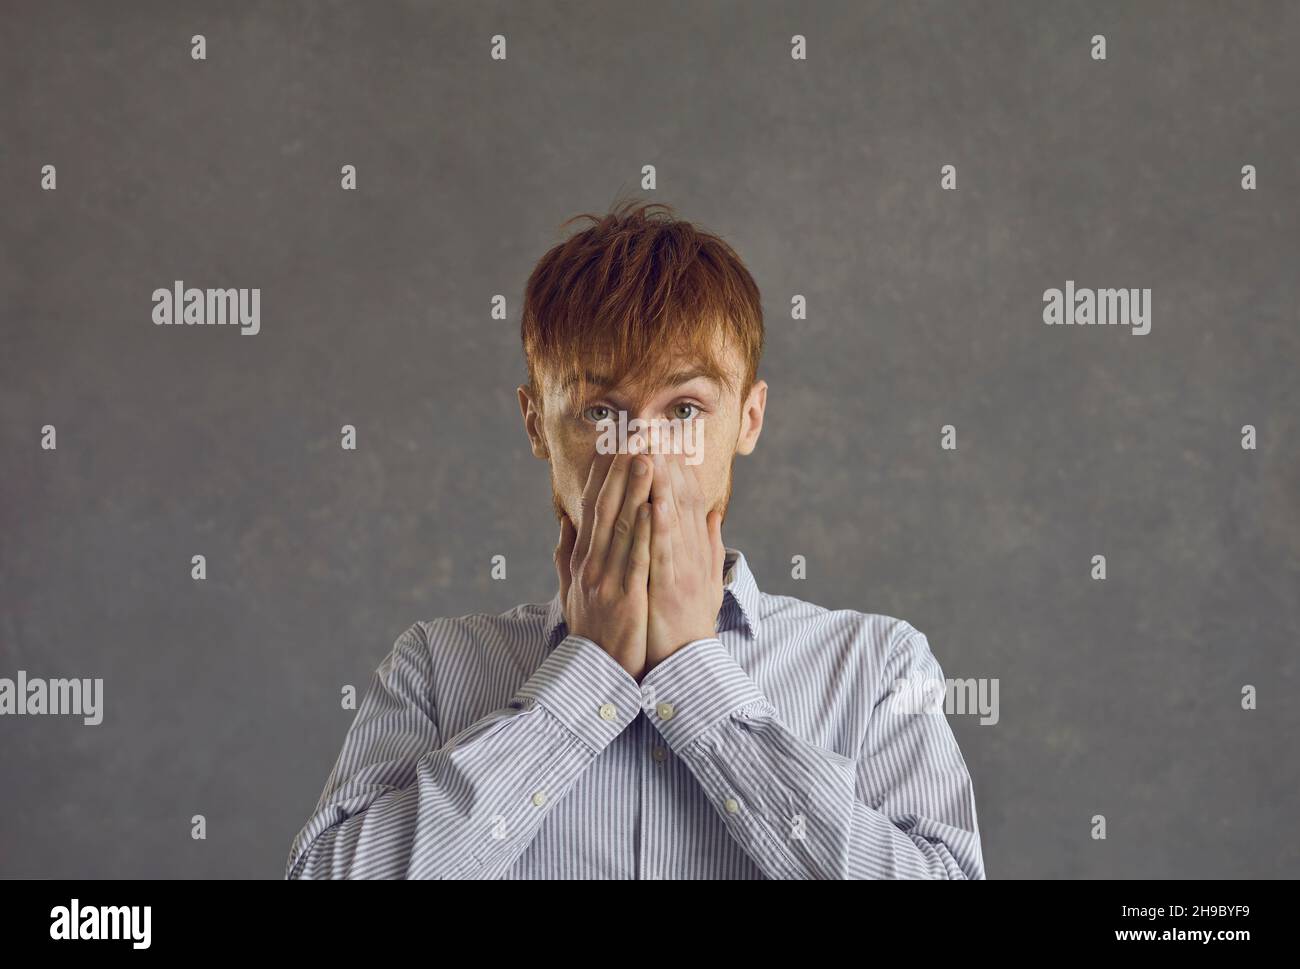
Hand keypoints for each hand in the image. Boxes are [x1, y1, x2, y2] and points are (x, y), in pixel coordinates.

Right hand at [554, 450, 654, 679]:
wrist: (594, 677)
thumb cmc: (590, 633)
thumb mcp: (569, 591)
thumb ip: (566, 555)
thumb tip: (565, 521)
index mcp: (582, 561)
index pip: (592, 509)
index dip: (603, 475)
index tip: (614, 444)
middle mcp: (590, 566)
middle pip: (605, 509)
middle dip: (619, 470)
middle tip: (633, 435)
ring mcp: (606, 582)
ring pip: (621, 527)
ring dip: (634, 490)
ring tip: (646, 457)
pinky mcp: (626, 599)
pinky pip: (637, 559)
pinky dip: (644, 531)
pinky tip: (653, 506)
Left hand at [645, 450, 724, 672]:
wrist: (687, 664)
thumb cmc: (690, 623)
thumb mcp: (705, 580)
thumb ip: (709, 546)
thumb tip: (714, 516)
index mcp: (693, 549)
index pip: (686, 499)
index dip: (674, 466)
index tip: (660, 438)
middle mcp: (691, 552)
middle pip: (681, 499)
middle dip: (666, 462)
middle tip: (652, 429)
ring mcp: (683, 569)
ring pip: (674, 518)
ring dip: (664, 484)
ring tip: (654, 452)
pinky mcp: (672, 588)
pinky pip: (665, 553)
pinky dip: (661, 527)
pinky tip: (655, 502)